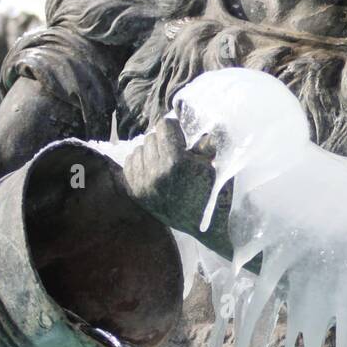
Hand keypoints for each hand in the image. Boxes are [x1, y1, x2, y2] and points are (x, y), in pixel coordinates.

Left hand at [122, 116, 227, 240]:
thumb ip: (206, 138)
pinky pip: (130, 163)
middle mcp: (155, 172)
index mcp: (176, 161)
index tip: (183, 135)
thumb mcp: (216, 162)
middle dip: (164, 140)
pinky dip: (141, 162)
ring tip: (166, 162)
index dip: (176, 127)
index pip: (164, 125)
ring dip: (152, 151)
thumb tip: (200, 121)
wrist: (207, 225)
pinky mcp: (136, 193)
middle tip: (177, 150)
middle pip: (151, 136)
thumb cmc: (216, 190)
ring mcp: (143, 184)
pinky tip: (155, 170)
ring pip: (139, 148)